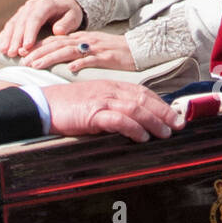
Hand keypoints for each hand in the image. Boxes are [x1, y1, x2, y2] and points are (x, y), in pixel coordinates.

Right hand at [0, 0, 82, 57]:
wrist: (62, 3)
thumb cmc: (68, 12)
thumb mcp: (73, 17)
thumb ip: (67, 24)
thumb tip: (57, 31)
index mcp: (45, 4)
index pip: (35, 18)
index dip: (30, 32)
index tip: (27, 46)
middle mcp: (32, 5)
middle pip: (21, 22)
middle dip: (16, 39)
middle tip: (12, 53)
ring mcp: (24, 10)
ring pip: (13, 23)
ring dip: (8, 38)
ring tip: (4, 51)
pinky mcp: (19, 16)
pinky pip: (10, 25)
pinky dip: (5, 35)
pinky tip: (2, 45)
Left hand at [22, 29, 135, 73]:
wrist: (137, 49)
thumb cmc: (114, 51)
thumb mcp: (92, 47)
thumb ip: (76, 50)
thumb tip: (58, 58)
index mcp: (80, 37)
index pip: (55, 40)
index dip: (38, 47)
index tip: (23, 54)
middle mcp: (85, 40)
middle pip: (57, 45)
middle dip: (39, 52)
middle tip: (23, 61)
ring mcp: (96, 48)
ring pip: (69, 51)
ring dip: (51, 58)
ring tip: (37, 65)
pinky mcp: (107, 57)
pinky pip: (92, 59)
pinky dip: (80, 64)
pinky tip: (70, 69)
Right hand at [43, 80, 176, 142]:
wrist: (42, 105)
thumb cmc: (67, 106)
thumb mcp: (93, 101)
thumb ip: (112, 107)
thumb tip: (133, 121)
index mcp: (110, 86)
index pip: (142, 91)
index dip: (161, 102)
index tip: (175, 114)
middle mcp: (109, 90)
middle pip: (143, 98)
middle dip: (164, 111)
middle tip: (179, 124)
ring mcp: (101, 101)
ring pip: (135, 108)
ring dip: (154, 121)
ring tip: (166, 132)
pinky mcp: (92, 114)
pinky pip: (118, 119)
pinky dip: (133, 128)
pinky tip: (142, 137)